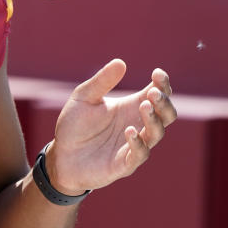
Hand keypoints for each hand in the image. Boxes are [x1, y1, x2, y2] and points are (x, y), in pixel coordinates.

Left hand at [48, 59, 177, 194]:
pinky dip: (138, 143)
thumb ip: (101, 81)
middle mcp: (138, 125)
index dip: (163, 84)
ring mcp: (133, 146)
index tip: (157, 73)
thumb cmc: (75, 125)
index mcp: (131, 107)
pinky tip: (129, 131)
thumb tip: (120, 62)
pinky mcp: (124, 164)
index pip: (158, 94)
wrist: (61, 155)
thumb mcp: (84, 97)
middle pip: (166, 115)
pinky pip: (139, 155)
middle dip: (164, 103)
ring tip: (144, 106)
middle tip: (154, 93)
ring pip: (156, 134)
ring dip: (153, 120)